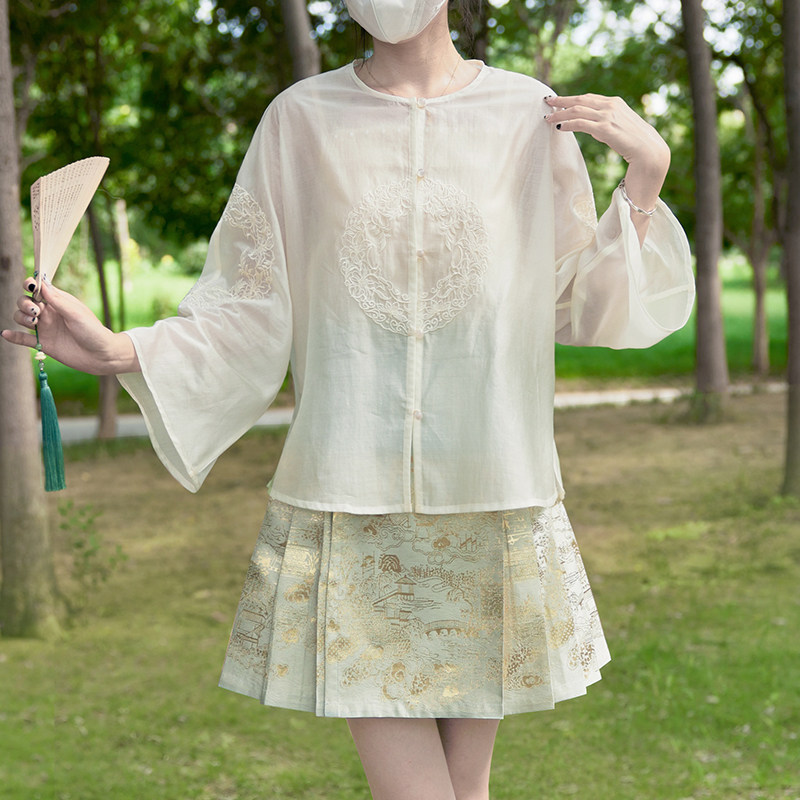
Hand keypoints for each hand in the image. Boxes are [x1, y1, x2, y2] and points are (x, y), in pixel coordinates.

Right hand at [1, 278, 139, 374]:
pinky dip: (14, 336)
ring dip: (21, 318)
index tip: (30, 286)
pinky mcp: (44, 344)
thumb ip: (57, 300)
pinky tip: (6, 334)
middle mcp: (49, 313)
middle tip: (36, 312)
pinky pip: (24, 340)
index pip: (38, 288)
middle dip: (24, 303)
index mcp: (59, 302)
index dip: (30, 284)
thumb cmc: (93, 331)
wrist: (102, 356)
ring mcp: (45, 328)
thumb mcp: (76, 314)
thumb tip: (42, 283)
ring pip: (22, 318)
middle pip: (25, 302)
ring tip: (33, 324)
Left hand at [545, 93, 669, 207]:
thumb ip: (605, 121)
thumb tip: (590, 126)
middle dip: (562, 101)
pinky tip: (558, 127)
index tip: (559, 100)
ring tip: (548, 118)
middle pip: (580, 100)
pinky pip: (580, 124)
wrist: (648, 150)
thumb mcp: (619, 125)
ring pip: (577, 110)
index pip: (588, 97)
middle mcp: (610, 106)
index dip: (571, 98)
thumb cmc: (634, 141)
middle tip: (547, 102)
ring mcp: (608, 116)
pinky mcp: (605, 129)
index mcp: (614, 102)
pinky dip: (567, 124)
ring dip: (560, 114)